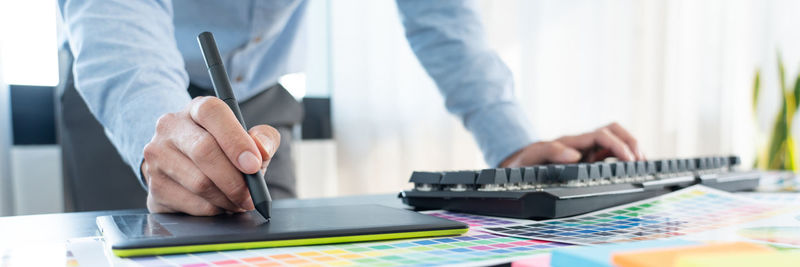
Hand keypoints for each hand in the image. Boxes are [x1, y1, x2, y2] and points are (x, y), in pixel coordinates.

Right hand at [141, 96, 279, 215]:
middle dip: (235, 180)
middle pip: (204, 151)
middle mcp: (170, 126)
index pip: (213, 113)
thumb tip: (261, 150)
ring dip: (227, 199)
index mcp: (197, 108)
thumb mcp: (248, 138)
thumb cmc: (223, 150)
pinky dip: (213, 210)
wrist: (184, 166)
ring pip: (199, 183)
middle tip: (251, 196)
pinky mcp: (153, 186)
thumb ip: (263, 139)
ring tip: (238, 201)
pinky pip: (191, 204)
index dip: (235, 140)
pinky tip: (219, 205)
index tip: (254, 166)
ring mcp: (156, 156)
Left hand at [500, 122, 643, 167]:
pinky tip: (631, 169)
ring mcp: (586, 150)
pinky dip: (623, 158)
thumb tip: (574, 155)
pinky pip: (610, 153)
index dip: (618, 145)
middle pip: (614, 130)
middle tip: (641, 160)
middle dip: (631, 142)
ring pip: (615, 140)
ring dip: (630, 148)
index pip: (602, 135)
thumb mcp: (531, 156)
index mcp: (572, 142)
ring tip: (642, 164)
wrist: (517, 167)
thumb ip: (550, 152)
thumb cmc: (524, 161)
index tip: (629, 159)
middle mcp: (582, 143)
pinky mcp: (587, 159)